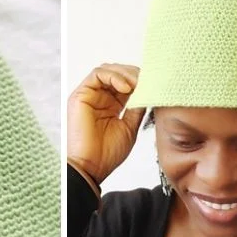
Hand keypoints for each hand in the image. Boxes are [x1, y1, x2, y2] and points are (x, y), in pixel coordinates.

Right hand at [67, 64, 145, 183]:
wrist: (92, 167)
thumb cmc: (107, 154)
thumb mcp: (130, 126)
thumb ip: (137, 108)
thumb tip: (149, 92)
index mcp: (110, 106)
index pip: (126, 83)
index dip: (141, 81)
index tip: (155, 85)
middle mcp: (99, 98)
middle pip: (117, 73)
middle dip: (135, 74)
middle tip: (149, 81)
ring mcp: (89, 95)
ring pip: (108, 70)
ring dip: (126, 73)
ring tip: (138, 84)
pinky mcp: (80, 95)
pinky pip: (97, 74)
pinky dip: (114, 76)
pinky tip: (127, 88)